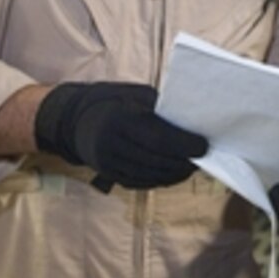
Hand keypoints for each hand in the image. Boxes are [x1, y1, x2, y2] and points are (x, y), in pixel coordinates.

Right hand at [34, 82, 207, 189]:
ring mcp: (107, 163)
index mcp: (119, 120)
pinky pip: (138, 181)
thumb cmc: (113, 101)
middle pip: (155, 160)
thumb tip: (190, 122)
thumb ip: (159, 109)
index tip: (204, 146)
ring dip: (174, 174)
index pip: (158, 138)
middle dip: (182, 161)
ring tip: (191, 166)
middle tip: (203, 157)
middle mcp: (111, 144)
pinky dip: (159, 180)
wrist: (74, 120)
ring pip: (148, 175)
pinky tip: (173, 173)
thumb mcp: (134, 96)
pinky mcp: (108, 174)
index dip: (184, 145)